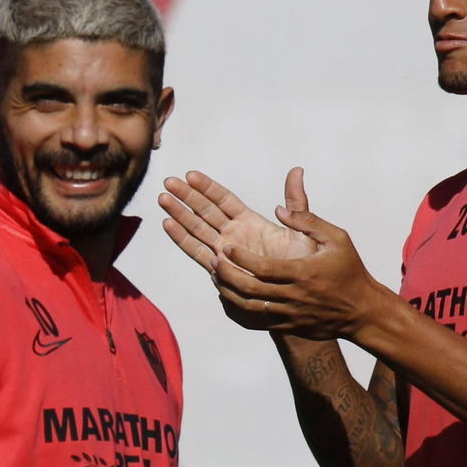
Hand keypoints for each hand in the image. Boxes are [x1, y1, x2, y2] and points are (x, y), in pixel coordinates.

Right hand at [159, 168, 316, 274]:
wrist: (299, 295)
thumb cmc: (303, 266)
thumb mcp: (302, 229)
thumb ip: (295, 202)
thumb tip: (296, 171)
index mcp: (250, 222)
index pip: (224, 200)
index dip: (207, 188)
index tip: (191, 175)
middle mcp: (234, 234)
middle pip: (205, 211)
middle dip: (186, 197)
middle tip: (169, 181)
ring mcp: (225, 251)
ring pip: (197, 229)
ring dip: (179, 215)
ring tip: (163, 199)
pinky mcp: (221, 268)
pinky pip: (198, 252)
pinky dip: (183, 239)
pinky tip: (168, 225)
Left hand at [209, 204, 388, 341]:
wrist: (362, 312)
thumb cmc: (350, 271)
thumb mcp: (338, 239)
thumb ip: (309, 221)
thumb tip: (279, 210)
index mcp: (304, 273)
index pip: (264, 269)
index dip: (241, 259)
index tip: (227, 248)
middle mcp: (294, 297)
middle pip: (251, 290)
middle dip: (227, 275)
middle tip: (215, 261)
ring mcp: (289, 315)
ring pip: (248, 309)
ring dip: (227, 293)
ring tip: (216, 277)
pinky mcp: (287, 326)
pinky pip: (253, 322)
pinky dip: (235, 312)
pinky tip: (226, 297)